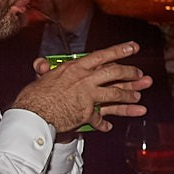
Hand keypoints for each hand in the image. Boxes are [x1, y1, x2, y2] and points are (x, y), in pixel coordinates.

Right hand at [12, 42, 150, 133]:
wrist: (33, 115)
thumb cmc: (34, 96)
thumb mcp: (41, 78)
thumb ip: (45, 70)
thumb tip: (40, 64)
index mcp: (75, 68)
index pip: (102, 55)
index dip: (120, 50)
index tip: (133, 47)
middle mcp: (84, 79)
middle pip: (115, 73)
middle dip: (130, 74)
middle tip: (140, 76)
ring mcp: (88, 96)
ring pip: (115, 94)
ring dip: (128, 97)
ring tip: (137, 99)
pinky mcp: (87, 113)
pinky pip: (100, 119)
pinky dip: (104, 124)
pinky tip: (109, 126)